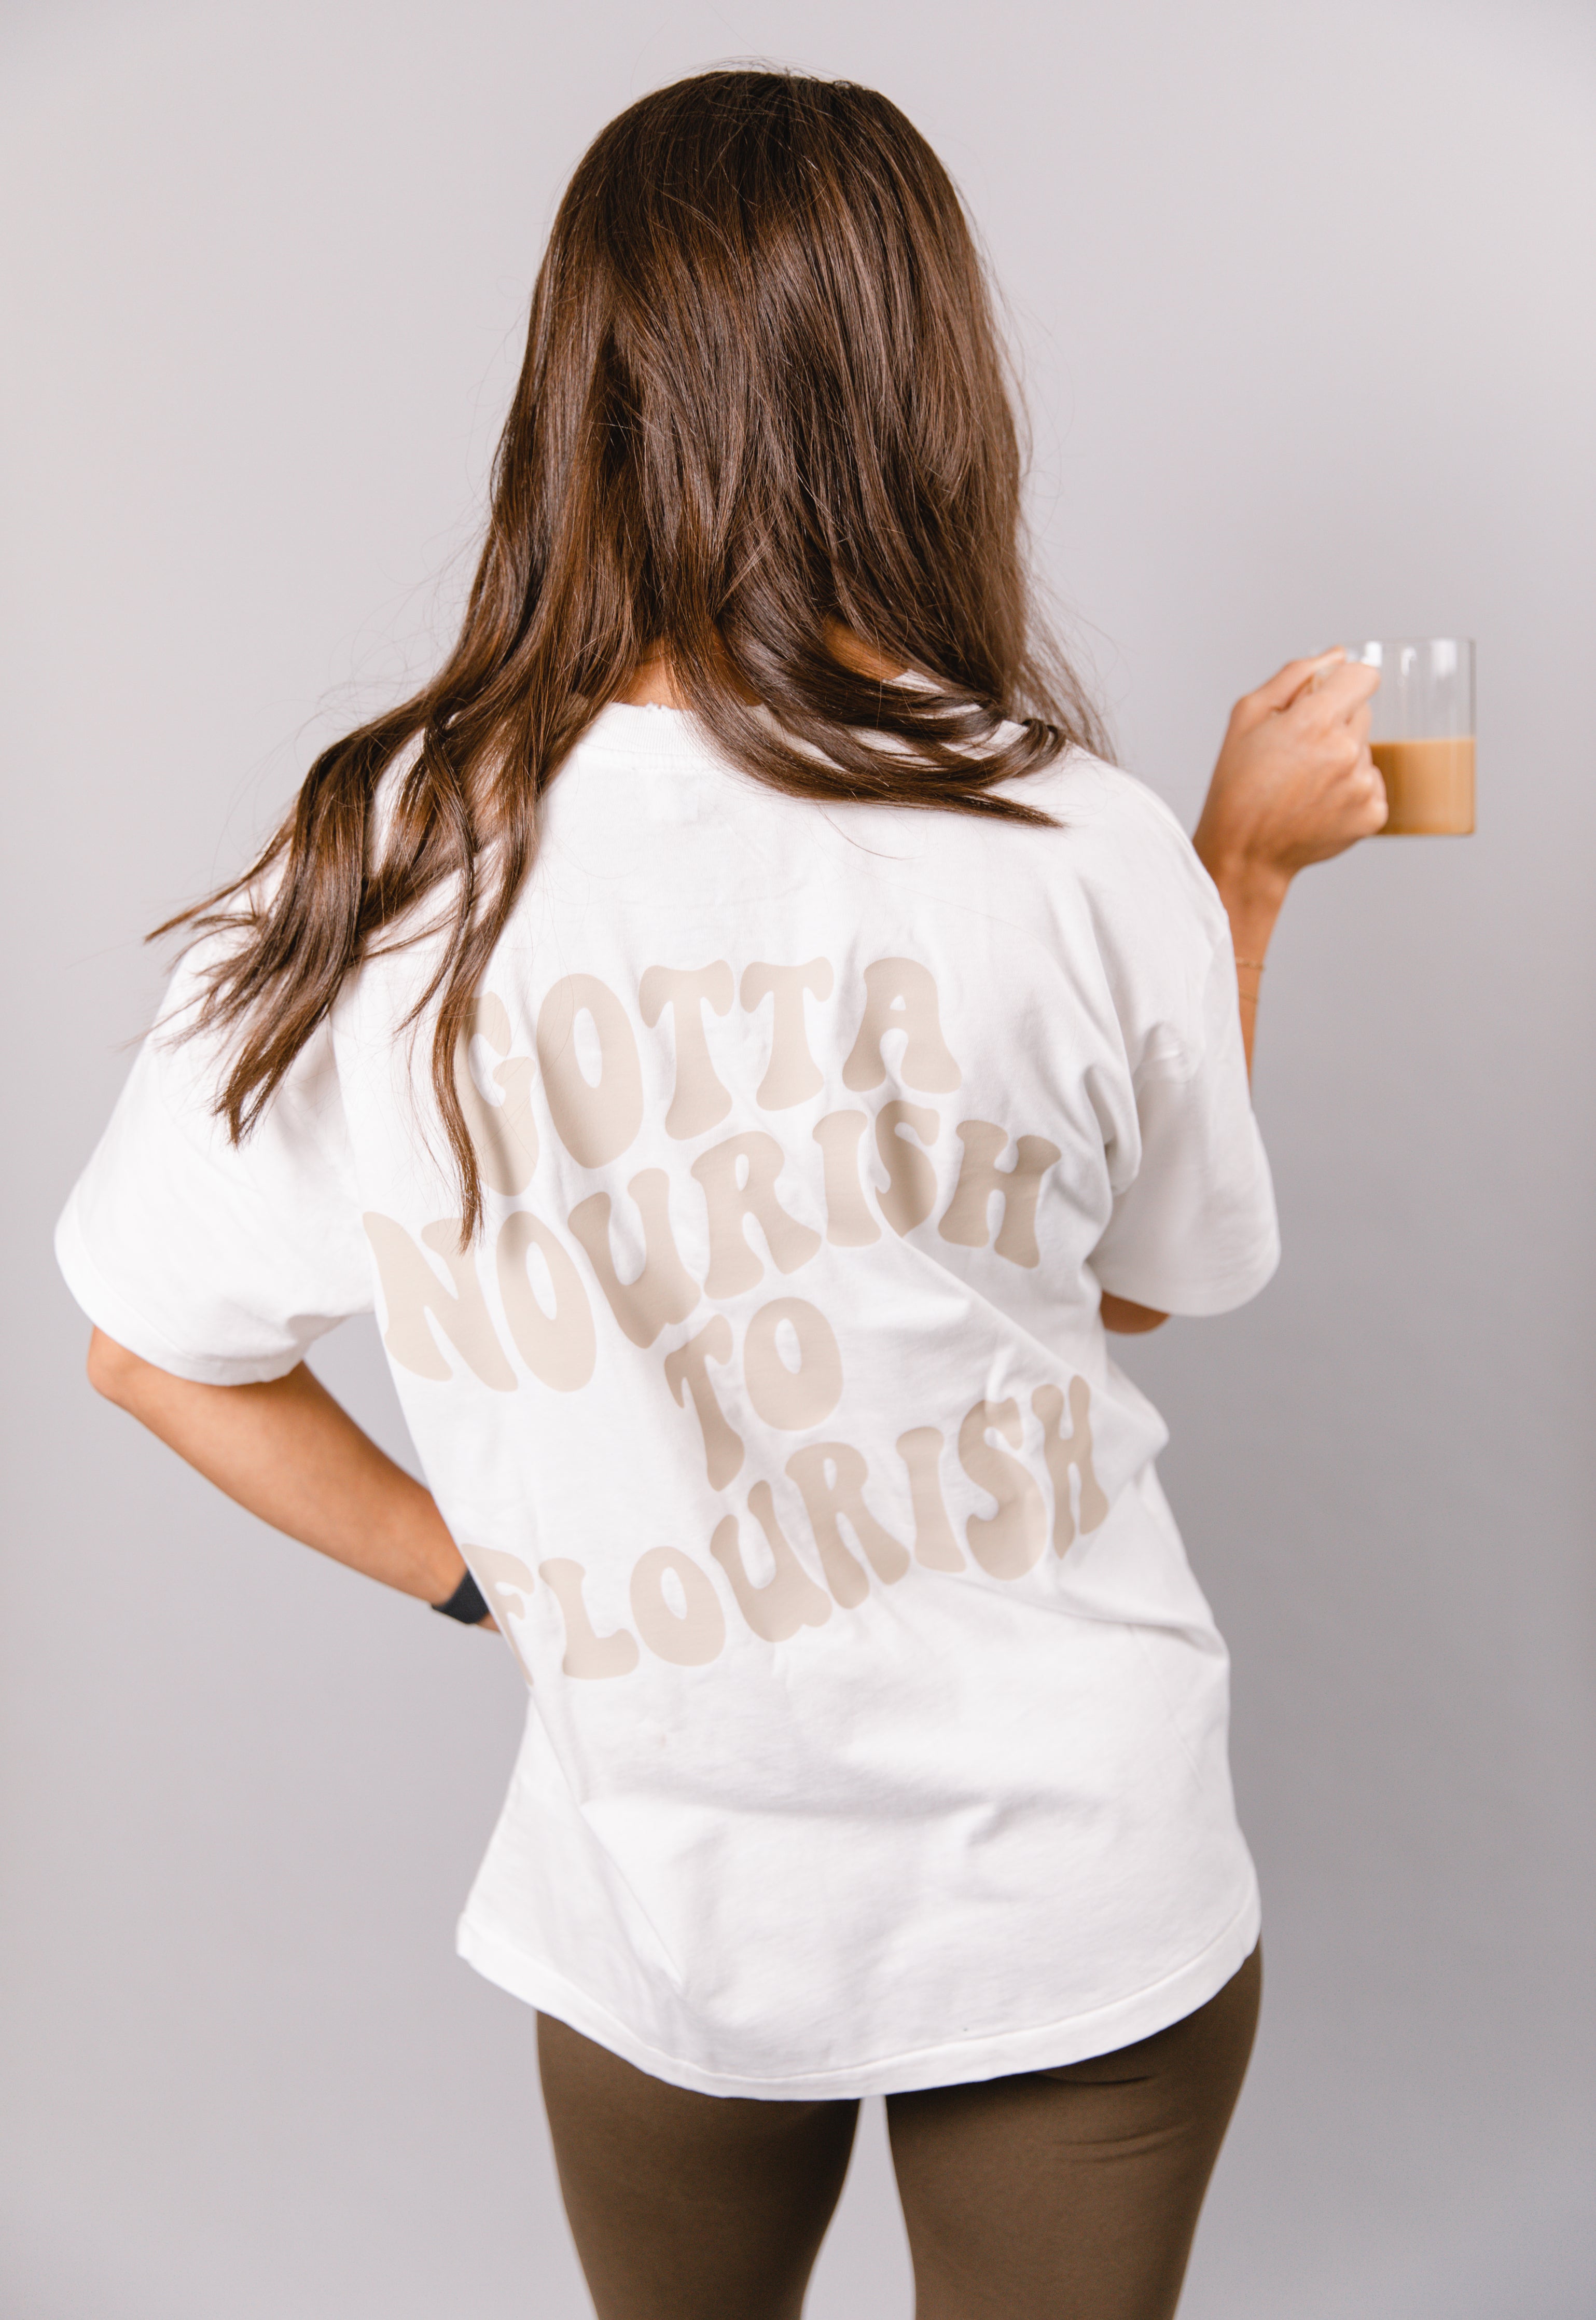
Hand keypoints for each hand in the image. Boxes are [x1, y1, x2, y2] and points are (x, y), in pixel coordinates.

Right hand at [1193, 649, 1387, 907]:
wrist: (1243, 852)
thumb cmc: (1237, 785)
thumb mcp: (1248, 716)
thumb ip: (1295, 675)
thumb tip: (1336, 655)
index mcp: (1316, 721)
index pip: (1364, 675)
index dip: (1342, 683)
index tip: (1325, 698)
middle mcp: (1347, 751)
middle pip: (1362, 712)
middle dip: (1335, 722)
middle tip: (1298, 751)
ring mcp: (1362, 785)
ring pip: (1365, 749)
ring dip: (1343, 757)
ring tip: (1305, 782)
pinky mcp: (1372, 814)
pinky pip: (1372, 784)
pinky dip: (1351, 790)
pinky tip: (1319, 802)